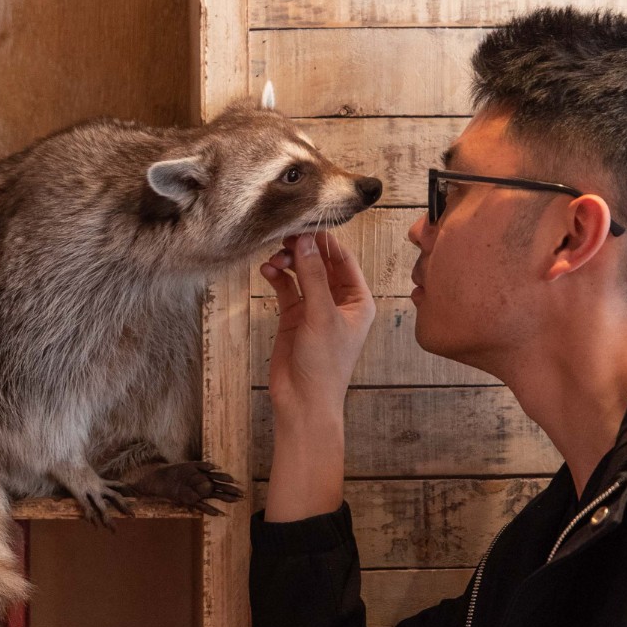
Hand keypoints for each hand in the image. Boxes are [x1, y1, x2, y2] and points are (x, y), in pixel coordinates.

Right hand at [261, 231, 375, 424]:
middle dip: (304, 249)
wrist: (303, 403)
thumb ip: (313, 277)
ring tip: (275, 258)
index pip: (343, 259)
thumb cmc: (325, 366)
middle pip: (321, 263)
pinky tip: (267, 271)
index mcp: (358, 300)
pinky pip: (286, 288)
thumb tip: (305, 241)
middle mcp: (338, 301)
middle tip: (285, 236)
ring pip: (302, 273)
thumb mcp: (322, 316)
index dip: (325, 241)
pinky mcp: (294, 317)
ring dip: (289, 262)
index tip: (306, 224)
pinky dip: (277, 277)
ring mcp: (315, 308)